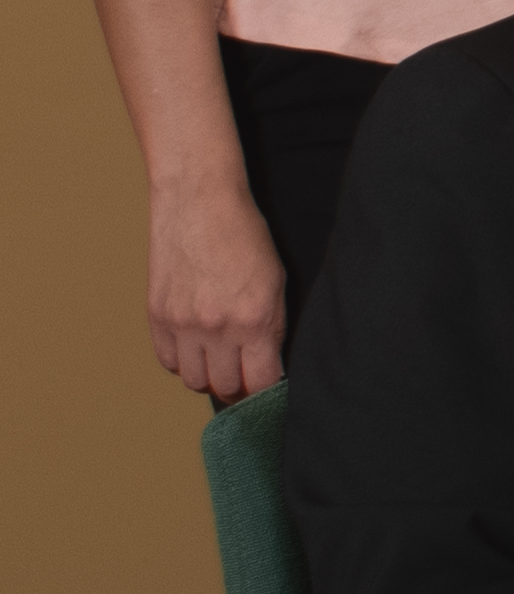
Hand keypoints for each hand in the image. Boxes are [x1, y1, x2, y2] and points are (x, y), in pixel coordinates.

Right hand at [145, 183, 291, 399]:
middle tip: (243, 376)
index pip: (260, 381)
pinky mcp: (157, 316)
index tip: (268, 386)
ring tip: (219, 361)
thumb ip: (272, 326)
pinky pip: (167, 361)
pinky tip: (195, 347)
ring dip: (208, 376)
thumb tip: (268, 364)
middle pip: (224, 386)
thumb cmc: (245, 237)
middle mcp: (217, 327)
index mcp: (255, 319)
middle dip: (237, 386)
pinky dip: (182, 361)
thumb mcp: (276, 282)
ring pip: (193, 379)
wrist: (200, 203)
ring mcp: (182, 323)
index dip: (266, 389)